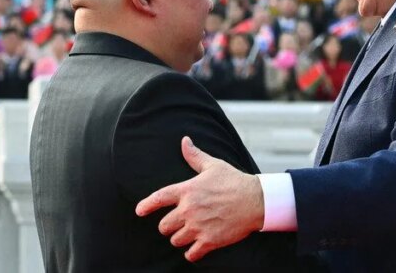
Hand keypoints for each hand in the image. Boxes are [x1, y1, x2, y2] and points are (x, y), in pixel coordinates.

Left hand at [135, 136, 264, 261]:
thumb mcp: (213, 165)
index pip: (159, 198)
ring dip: (180, 238)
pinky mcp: (209, 241)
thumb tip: (184, 141)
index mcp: (187, 190)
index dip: (146, 205)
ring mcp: (198, 227)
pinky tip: (196, 247)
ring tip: (189, 233)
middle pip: (164, 226)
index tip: (139, 211)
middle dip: (169, 226)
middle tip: (178, 223)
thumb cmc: (234, 181)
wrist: (256, 200)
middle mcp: (189, 210)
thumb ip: (195, 156)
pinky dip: (191, 253)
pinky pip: (190, 254)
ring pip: (175, 240)